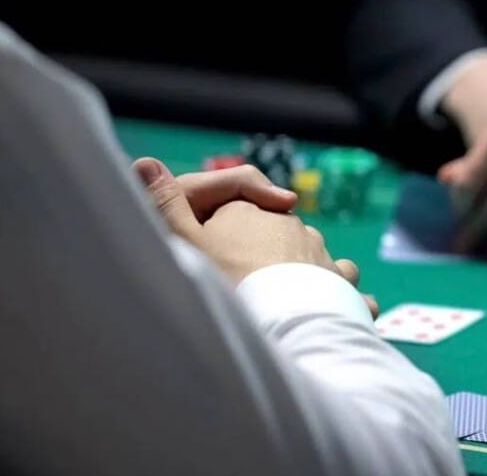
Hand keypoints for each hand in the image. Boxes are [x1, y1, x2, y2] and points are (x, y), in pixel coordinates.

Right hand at [134, 159, 377, 317]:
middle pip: (271, 235)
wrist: (280, 323)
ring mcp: (319, 249)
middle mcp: (288, 224)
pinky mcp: (342, 276)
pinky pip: (339, 278)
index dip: (223, 233)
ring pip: (307, 255)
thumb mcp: (182, 243)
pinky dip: (336, 292)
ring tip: (286, 303)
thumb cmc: (224, 283)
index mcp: (248, 211)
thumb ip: (165, 206)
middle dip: (263, 254)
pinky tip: (329, 310)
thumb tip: (143, 163)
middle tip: (247, 288)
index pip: (235, 211)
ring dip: (302, 273)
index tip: (215, 256)